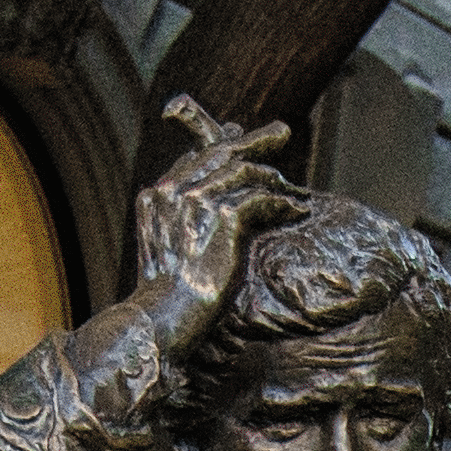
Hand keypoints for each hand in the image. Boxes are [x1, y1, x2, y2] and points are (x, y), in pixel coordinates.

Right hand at [131, 103, 301, 362]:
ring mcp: (197, 201)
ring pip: (244, 171)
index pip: (194, 158)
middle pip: (220, 152)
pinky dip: (282, 202)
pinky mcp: (223, 219)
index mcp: (155, 196)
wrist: (161, 318)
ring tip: (294, 189)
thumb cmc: (167, 298)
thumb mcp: (167, 253)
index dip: (222, 144)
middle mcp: (173, 190)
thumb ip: (181, 225)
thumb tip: (211, 212)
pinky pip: (261, 198)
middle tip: (281, 132)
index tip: (240, 135)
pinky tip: (295, 210)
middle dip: (254, 140)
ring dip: (273, 178)